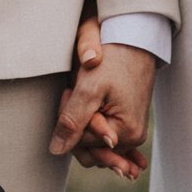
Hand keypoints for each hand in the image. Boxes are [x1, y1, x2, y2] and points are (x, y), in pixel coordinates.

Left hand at [50, 32, 157, 180]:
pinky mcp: (130, 125)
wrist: (135, 42)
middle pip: (90, 148)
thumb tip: (57, 150)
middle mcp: (133, 138)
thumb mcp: (88, 89)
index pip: (81, 143)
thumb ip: (72, 121)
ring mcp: (133, 133)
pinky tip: (96, 127)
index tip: (70, 91)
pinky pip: (109, 141)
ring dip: (84, 125)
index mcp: (126, 133)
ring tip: (84, 96)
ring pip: (96, 144)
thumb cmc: (113, 60)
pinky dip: (99, 134)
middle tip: (73, 93)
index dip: (69, 120)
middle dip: (76, 126)